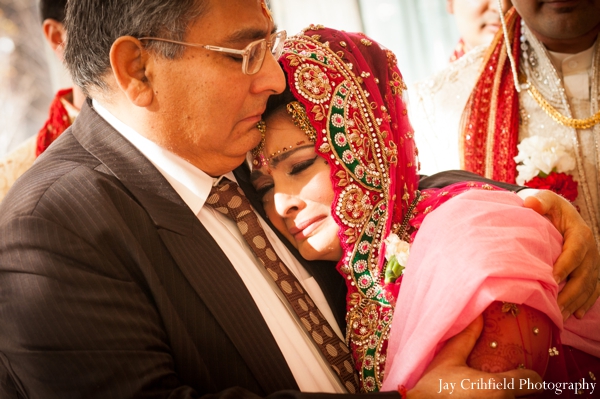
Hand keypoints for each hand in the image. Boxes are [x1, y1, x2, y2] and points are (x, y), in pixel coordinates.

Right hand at [407, 316, 542, 397]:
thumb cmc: (434, 386)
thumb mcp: (449, 358)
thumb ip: (467, 338)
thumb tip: (478, 316)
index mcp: (498, 387)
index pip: (533, 382)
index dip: (530, 376)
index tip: (525, 373)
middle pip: (523, 396)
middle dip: (516, 389)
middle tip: (503, 378)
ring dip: (506, 395)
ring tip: (486, 389)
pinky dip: (492, 398)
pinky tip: (480, 395)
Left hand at [519, 189, 599, 320]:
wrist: (556, 213)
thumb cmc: (547, 207)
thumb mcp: (544, 200)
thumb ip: (539, 202)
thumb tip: (530, 204)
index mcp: (580, 233)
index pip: (576, 251)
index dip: (566, 265)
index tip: (553, 279)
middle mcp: (591, 249)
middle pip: (584, 274)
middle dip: (571, 292)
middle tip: (555, 307)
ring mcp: (593, 262)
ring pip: (588, 285)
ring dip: (575, 302)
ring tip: (560, 316)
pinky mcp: (591, 271)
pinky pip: (593, 289)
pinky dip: (585, 302)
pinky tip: (575, 314)